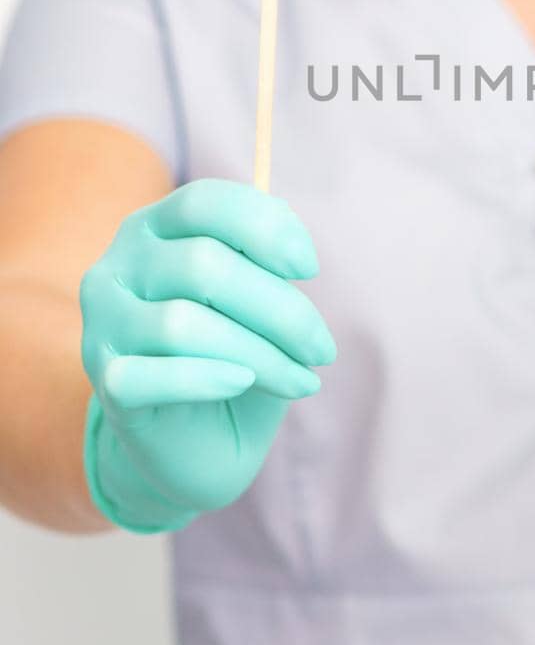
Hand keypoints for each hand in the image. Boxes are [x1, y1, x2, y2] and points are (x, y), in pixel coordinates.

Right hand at [80, 179, 336, 531]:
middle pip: (202, 265)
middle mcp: (116, 267)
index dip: (263, 228)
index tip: (309, 269)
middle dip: (281, 310)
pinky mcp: (105, 382)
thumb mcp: (259, 303)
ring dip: (260, 355)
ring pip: (183, 324)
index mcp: (153, 228)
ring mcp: (102, 326)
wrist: (196, 442)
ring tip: (302, 381)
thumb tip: (294, 252)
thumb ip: (267, 265)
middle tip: (322, 349)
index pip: (202, 203)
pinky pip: (150, 376)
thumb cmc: (236, 355)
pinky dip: (205, 379)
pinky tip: (242, 382)